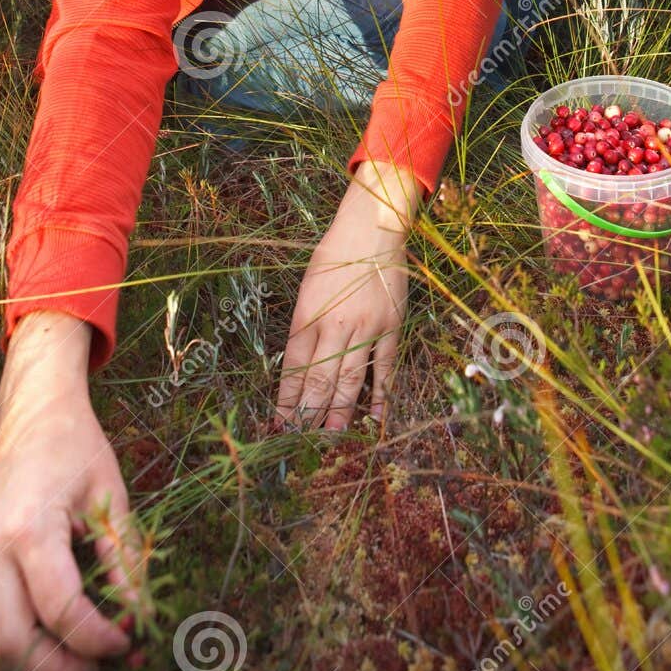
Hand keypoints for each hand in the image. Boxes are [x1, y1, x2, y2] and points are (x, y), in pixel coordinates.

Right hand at [0, 313, 146, 670]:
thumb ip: (123, 560)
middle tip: (98, 669)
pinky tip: (34, 645)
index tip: (127, 642)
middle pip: (12, 640)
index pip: (60, 609)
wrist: (33, 412)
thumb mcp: (111, 496)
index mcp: (29, 525)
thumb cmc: (77, 447)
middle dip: (59, 668)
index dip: (97, 638)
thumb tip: (138, 616)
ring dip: (22, 667)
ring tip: (67, 664)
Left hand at [271, 161, 421, 433]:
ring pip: (350, 378)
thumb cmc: (334, 255)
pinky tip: (374, 417)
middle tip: (302, 439)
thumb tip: (301, 366)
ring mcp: (365, 327)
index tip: (280, 422)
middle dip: (309, 412)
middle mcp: (335, 324)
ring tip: (331, 437)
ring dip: (340, 411)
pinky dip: (380, 395)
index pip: (294, 365)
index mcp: (308, 313)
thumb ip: (305, 324)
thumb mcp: (308, 286)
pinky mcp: (390, 327)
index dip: (286, 397)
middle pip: (320, 378)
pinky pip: (385, 367)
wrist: (372, 230)